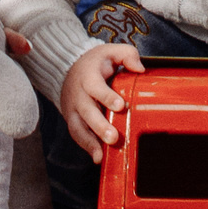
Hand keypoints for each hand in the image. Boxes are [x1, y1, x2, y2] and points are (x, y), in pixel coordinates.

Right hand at [61, 42, 145, 162]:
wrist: (67, 68)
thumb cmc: (94, 63)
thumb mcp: (110, 51)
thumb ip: (127, 55)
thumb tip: (140, 69)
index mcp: (89, 77)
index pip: (96, 87)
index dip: (107, 96)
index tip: (120, 106)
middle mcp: (79, 95)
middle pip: (87, 112)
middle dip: (99, 126)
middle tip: (113, 137)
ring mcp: (73, 109)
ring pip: (78, 127)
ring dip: (90, 142)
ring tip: (101, 155)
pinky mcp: (72, 120)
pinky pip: (77, 135)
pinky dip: (86, 147)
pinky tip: (97, 157)